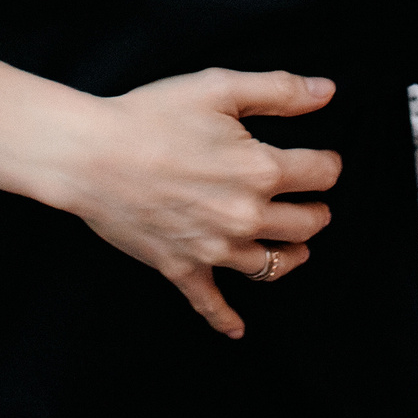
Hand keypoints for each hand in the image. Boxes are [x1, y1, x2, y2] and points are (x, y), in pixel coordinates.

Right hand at [38, 69, 340, 338]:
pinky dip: (226, 320)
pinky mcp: (182, 268)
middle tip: (311, 201)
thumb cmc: (151, 115)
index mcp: (261, 170)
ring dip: (293, 254)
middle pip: (308, 224)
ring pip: (274, 265)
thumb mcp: (219, 87)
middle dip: (316, 210)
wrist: (89, 155)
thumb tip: (327, 91)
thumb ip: (278, 90)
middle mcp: (246, 216)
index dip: (328, 164)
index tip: (324, 161)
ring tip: (297, 246)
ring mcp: (214, 249)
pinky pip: (211, 304)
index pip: (321, 174)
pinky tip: (238, 330)